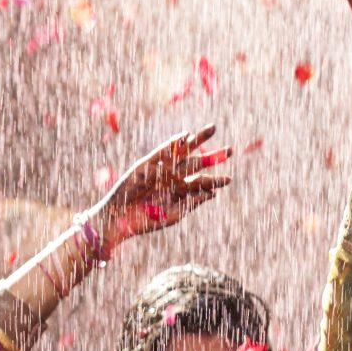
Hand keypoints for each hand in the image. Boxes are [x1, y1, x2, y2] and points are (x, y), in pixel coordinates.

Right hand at [90, 126, 230, 247]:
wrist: (120, 220)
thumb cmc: (145, 222)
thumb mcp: (173, 215)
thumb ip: (191, 203)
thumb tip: (213, 194)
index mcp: (179, 191)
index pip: (201, 182)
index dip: (215, 180)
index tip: (229, 179)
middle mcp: (173, 178)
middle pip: (196, 163)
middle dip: (212, 156)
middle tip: (231, 150)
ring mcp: (161, 170)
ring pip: (182, 152)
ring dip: (197, 140)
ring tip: (213, 129)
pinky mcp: (146, 165)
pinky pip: (162, 152)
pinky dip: (172, 144)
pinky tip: (185, 135)